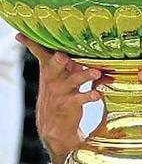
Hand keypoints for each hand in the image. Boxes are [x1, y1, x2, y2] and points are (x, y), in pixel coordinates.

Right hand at [16, 34, 101, 163]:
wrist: (55, 127)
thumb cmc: (61, 94)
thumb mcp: (60, 77)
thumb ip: (71, 63)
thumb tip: (86, 48)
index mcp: (49, 69)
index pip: (40, 53)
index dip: (31, 44)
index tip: (21, 36)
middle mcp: (54, 78)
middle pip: (55, 65)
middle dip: (58, 59)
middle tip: (62, 56)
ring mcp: (61, 91)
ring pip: (73, 80)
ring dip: (85, 75)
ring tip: (96, 73)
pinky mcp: (70, 104)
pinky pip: (82, 98)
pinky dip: (91, 95)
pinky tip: (98, 93)